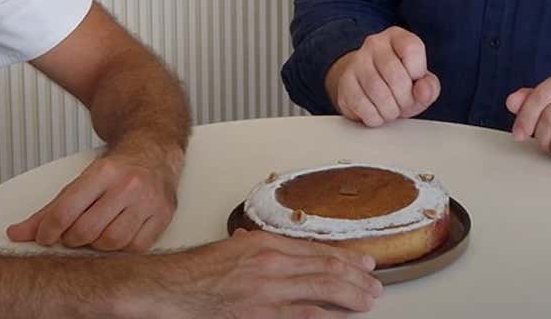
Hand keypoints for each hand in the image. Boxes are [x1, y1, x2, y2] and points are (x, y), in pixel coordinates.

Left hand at [5, 144, 181, 251]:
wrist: (154, 150)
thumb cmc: (116, 168)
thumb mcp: (81, 180)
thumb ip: (49, 210)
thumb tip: (16, 234)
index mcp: (103, 171)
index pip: (67, 209)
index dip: (49, 230)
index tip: (44, 237)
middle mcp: (128, 185)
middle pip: (87, 230)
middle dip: (72, 238)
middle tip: (71, 235)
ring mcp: (149, 201)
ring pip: (111, 242)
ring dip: (97, 244)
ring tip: (95, 233)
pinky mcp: (164, 215)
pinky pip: (136, 247)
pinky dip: (122, 248)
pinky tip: (117, 235)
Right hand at [151, 229, 381, 317]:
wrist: (175, 287)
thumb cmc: (198, 270)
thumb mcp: (232, 247)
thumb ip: (253, 245)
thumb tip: (261, 240)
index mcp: (266, 244)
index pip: (316, 249)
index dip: (344, 256)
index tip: (363, 261)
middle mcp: (272, 263)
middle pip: (325, 268)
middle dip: (355, 276)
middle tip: (374, 282)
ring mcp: (270, 290)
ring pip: (322, 289)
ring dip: (350, 295)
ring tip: (368, 299)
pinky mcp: (264, 314)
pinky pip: (304, 315)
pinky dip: (327, 316)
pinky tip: (341, 318)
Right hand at [324, 26, 440, 126]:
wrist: (364, 88)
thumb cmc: (397, 84)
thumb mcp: (420, 83)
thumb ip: (429, 87)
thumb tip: (423, 90)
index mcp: (397, 37)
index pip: (412, 49)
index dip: (418, 72)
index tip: (414, 80)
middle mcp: (374, 44)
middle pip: (396, 76)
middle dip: (405, 99)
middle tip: (403, 102)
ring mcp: (356, 61)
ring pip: (379, 93)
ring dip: (390, 110)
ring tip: (390, 109)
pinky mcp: (344, 82)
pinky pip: (362, 105)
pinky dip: (374, 116)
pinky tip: (376, 112)